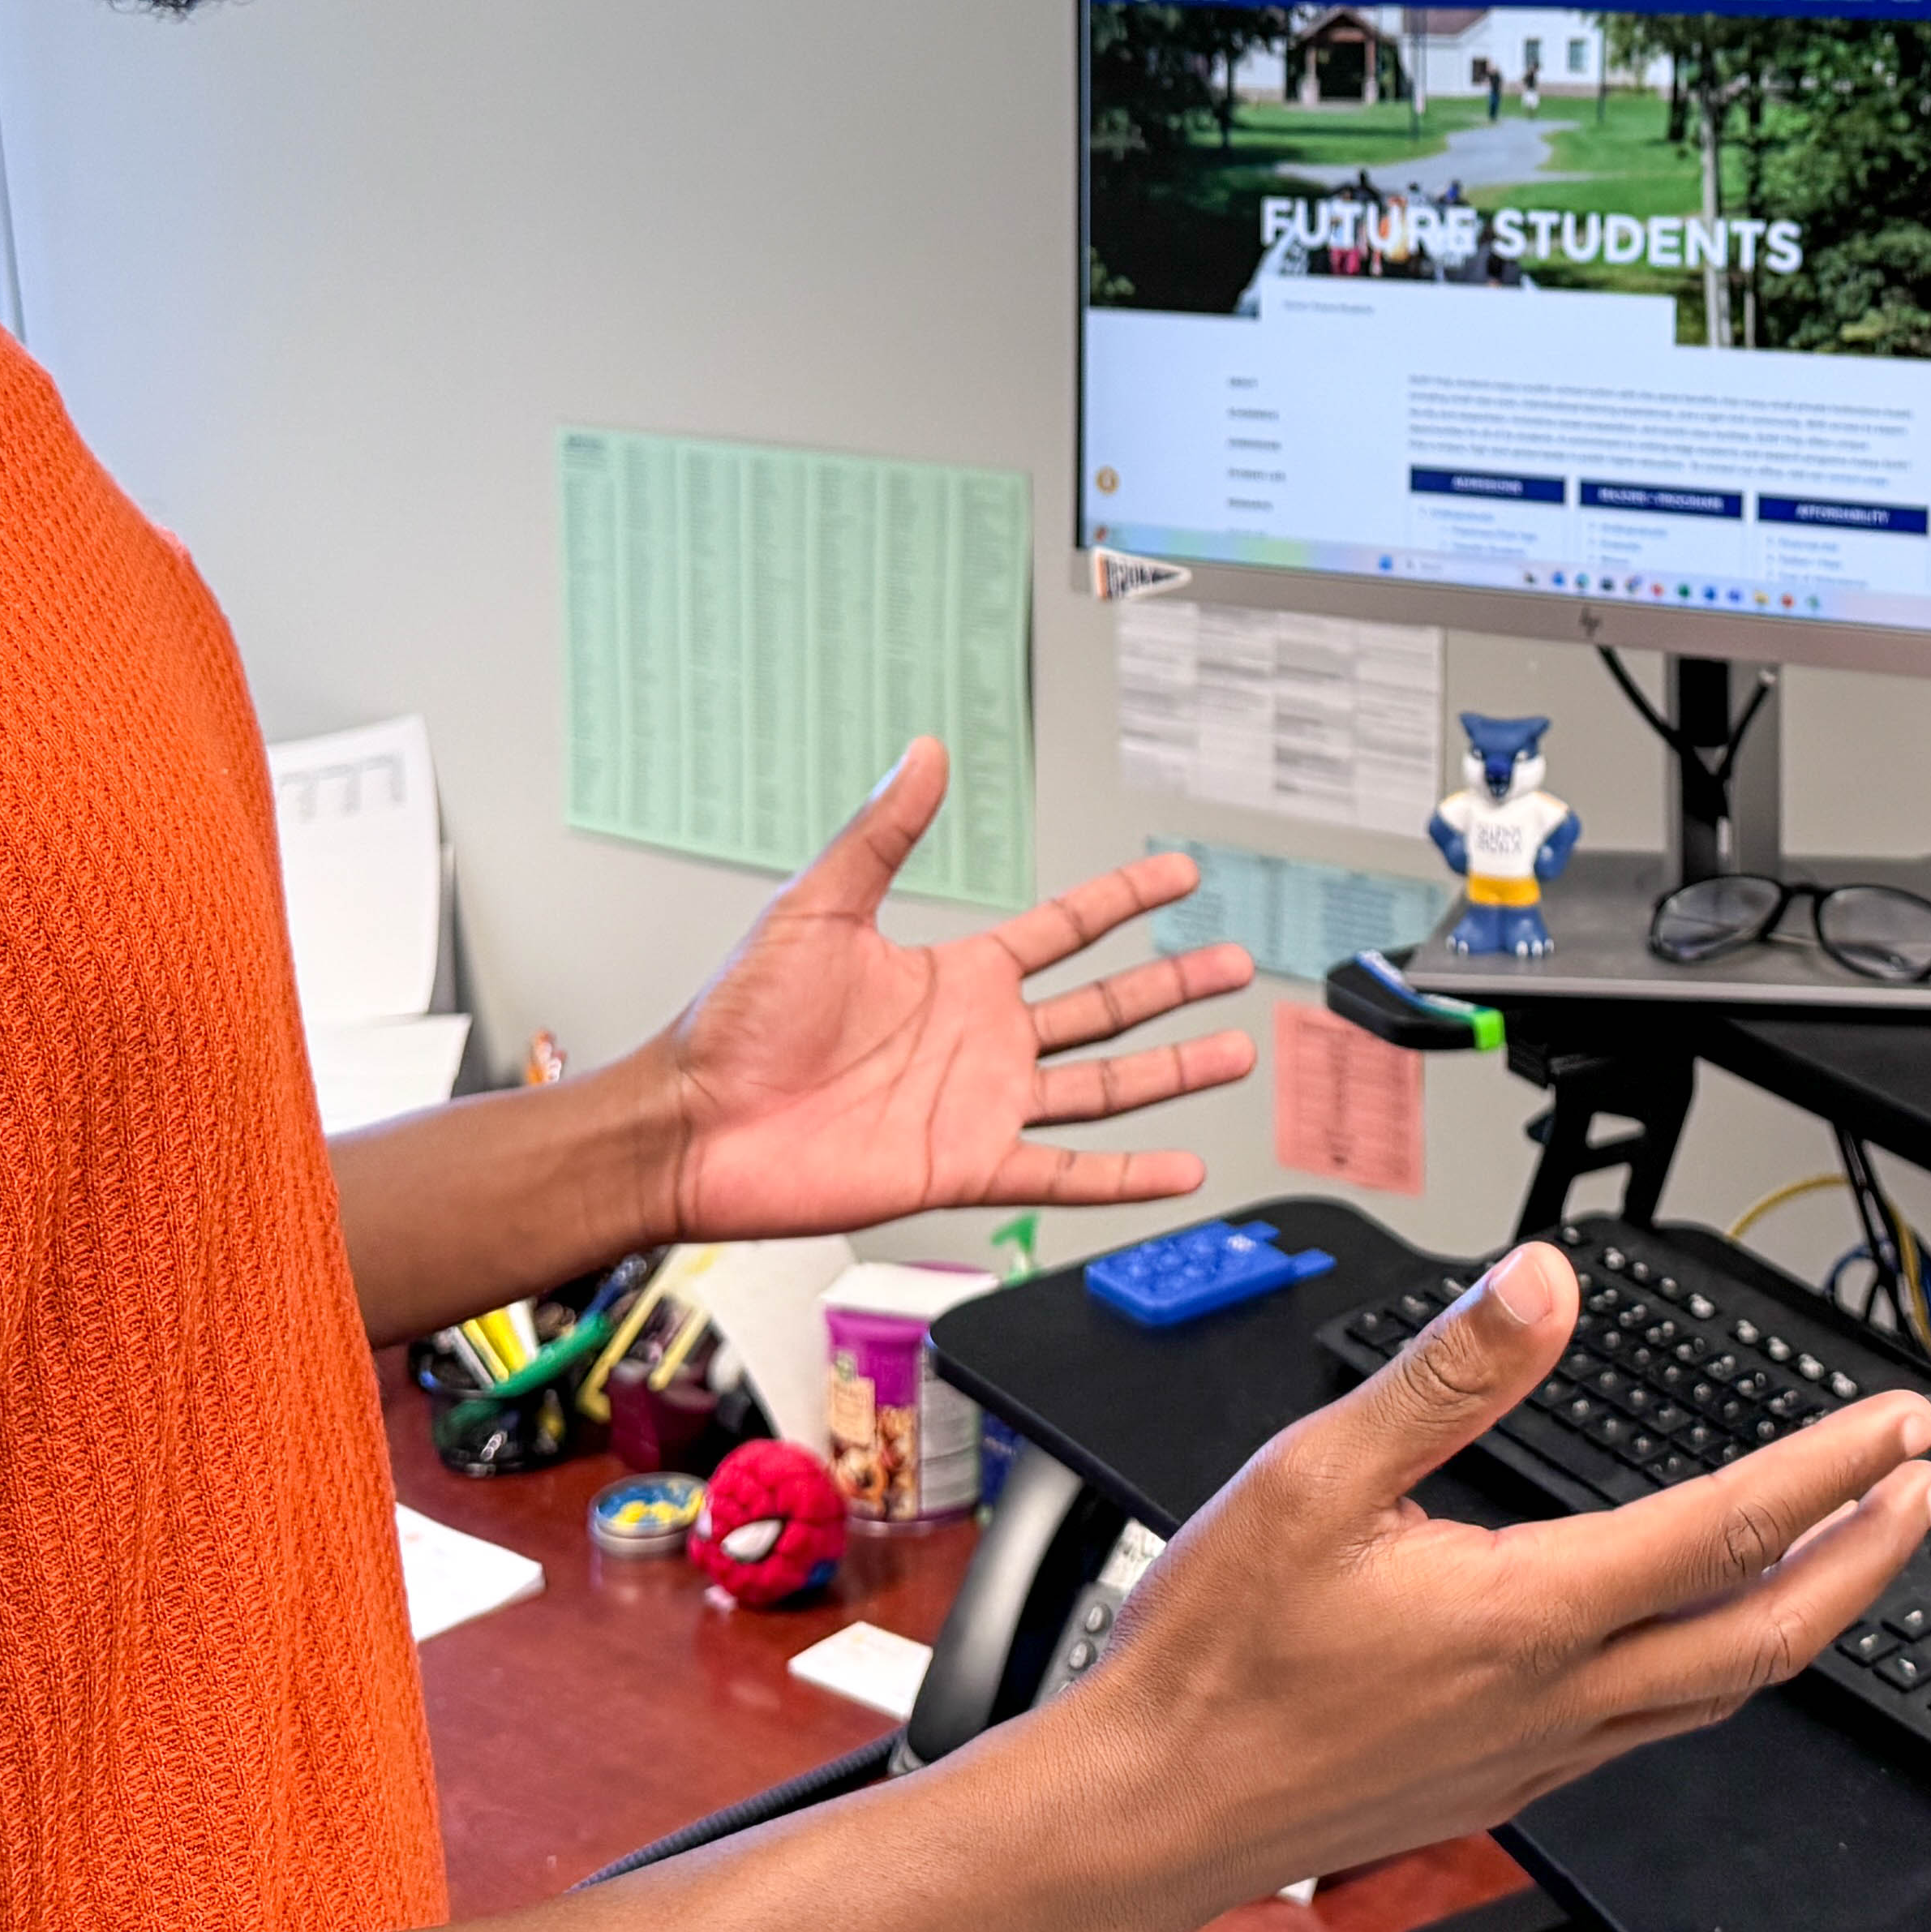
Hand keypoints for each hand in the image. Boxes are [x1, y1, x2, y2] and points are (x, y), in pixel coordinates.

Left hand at [656, 738, 1256, 1241]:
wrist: (695, 1123)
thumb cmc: (734, 1020)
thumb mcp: (816, 907)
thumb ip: (882, 833)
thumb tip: (924, 754)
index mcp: (956, 975)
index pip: (1064, 928)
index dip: (1124, 900)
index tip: (1179, 876)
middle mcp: (981, 1039)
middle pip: (1104, 1008)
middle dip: (1173, 986)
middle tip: (1234, 964)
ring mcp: (980, 1105)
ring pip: (1103, 1087)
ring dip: (1171, 1072)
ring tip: (1235, 1053)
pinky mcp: (966, 1166)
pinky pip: (1065, 1173)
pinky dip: (1126, 1177)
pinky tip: (1178, 1170)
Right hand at [1045, 1242, 1930, 1894]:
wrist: (1151, 1809)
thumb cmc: (1216, 1657)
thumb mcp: (1314, 1473)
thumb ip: (1447, 1374)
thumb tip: (1544, 1283)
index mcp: (1527, 1612)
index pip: (1725, 1529)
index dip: (1832, 1471)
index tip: (1902, 1426)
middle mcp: (1557, 1696)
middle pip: (1768, 1634)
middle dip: (1868, 1557)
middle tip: (1929, 1493)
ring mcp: (1539, 1753)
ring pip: (1723, 1691)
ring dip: (1810, 1613)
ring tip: (1852, 1553)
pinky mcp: (1506, 1784)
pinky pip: (1656, 1728)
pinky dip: (1720, 1669)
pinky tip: (1707, 1639)